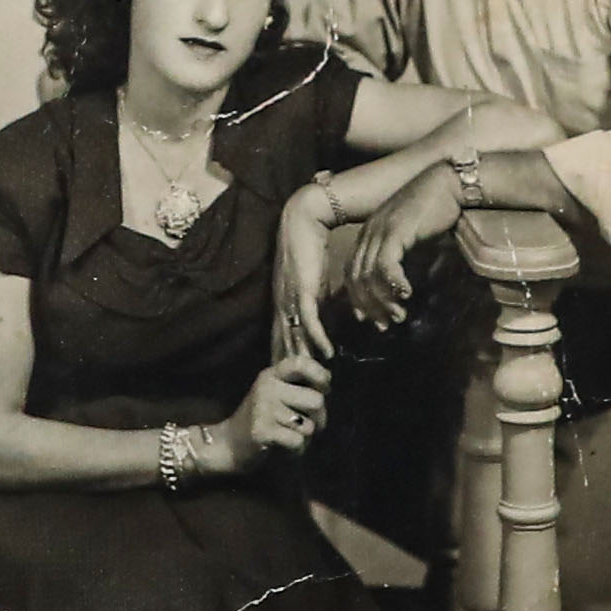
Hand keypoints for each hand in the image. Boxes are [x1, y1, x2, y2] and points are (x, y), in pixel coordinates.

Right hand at [235, 351, 331, 461]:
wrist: (229, 444)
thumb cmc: (262, 420)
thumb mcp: (276, 394)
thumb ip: (298, 386)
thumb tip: (327, 383)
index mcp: (272, 374)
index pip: (301, 363)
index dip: (320, 374)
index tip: (325, 388)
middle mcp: (267, 387)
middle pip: (316, 400)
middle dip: (319, 418)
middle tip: (306, 424)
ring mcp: (263, 409)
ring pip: (309, 426)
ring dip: (305, 437)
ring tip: (289, 437)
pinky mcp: (261, 431)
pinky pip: (298, 442)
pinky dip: (296, 450)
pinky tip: (284, 448)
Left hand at [274, 190, 341, 368]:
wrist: (303, 220)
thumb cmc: (310, 248)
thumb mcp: (315, 281)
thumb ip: (320, 300)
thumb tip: (330, 314)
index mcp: (283, 302)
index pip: (281, 337)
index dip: (285, 358)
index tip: (292, 380)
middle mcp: (282, 304)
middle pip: (284, 343)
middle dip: (292, 367)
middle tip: (303, 390)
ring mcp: (290, 297)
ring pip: (294, 336)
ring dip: (305, 359)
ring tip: (316, 380)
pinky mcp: (302, 289)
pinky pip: (309, 319)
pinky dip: (317, 337)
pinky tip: (326, 353)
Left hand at [339, 172, 443, 332]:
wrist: (448, 182)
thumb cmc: (434, 210)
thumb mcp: (411, 236)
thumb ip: (401, 256)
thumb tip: (402, 285)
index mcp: (369, 234)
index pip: (353, 273)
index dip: (360, 300)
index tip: (372, 319)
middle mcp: (369, 233)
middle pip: (356, 278)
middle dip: (370, 306)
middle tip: (385, 325)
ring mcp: (380, 230)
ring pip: (369, 275)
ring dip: (383, 300)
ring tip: (399, 315)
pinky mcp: (396, 230)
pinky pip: (386, 264)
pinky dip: (394, 283)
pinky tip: (408, 294)